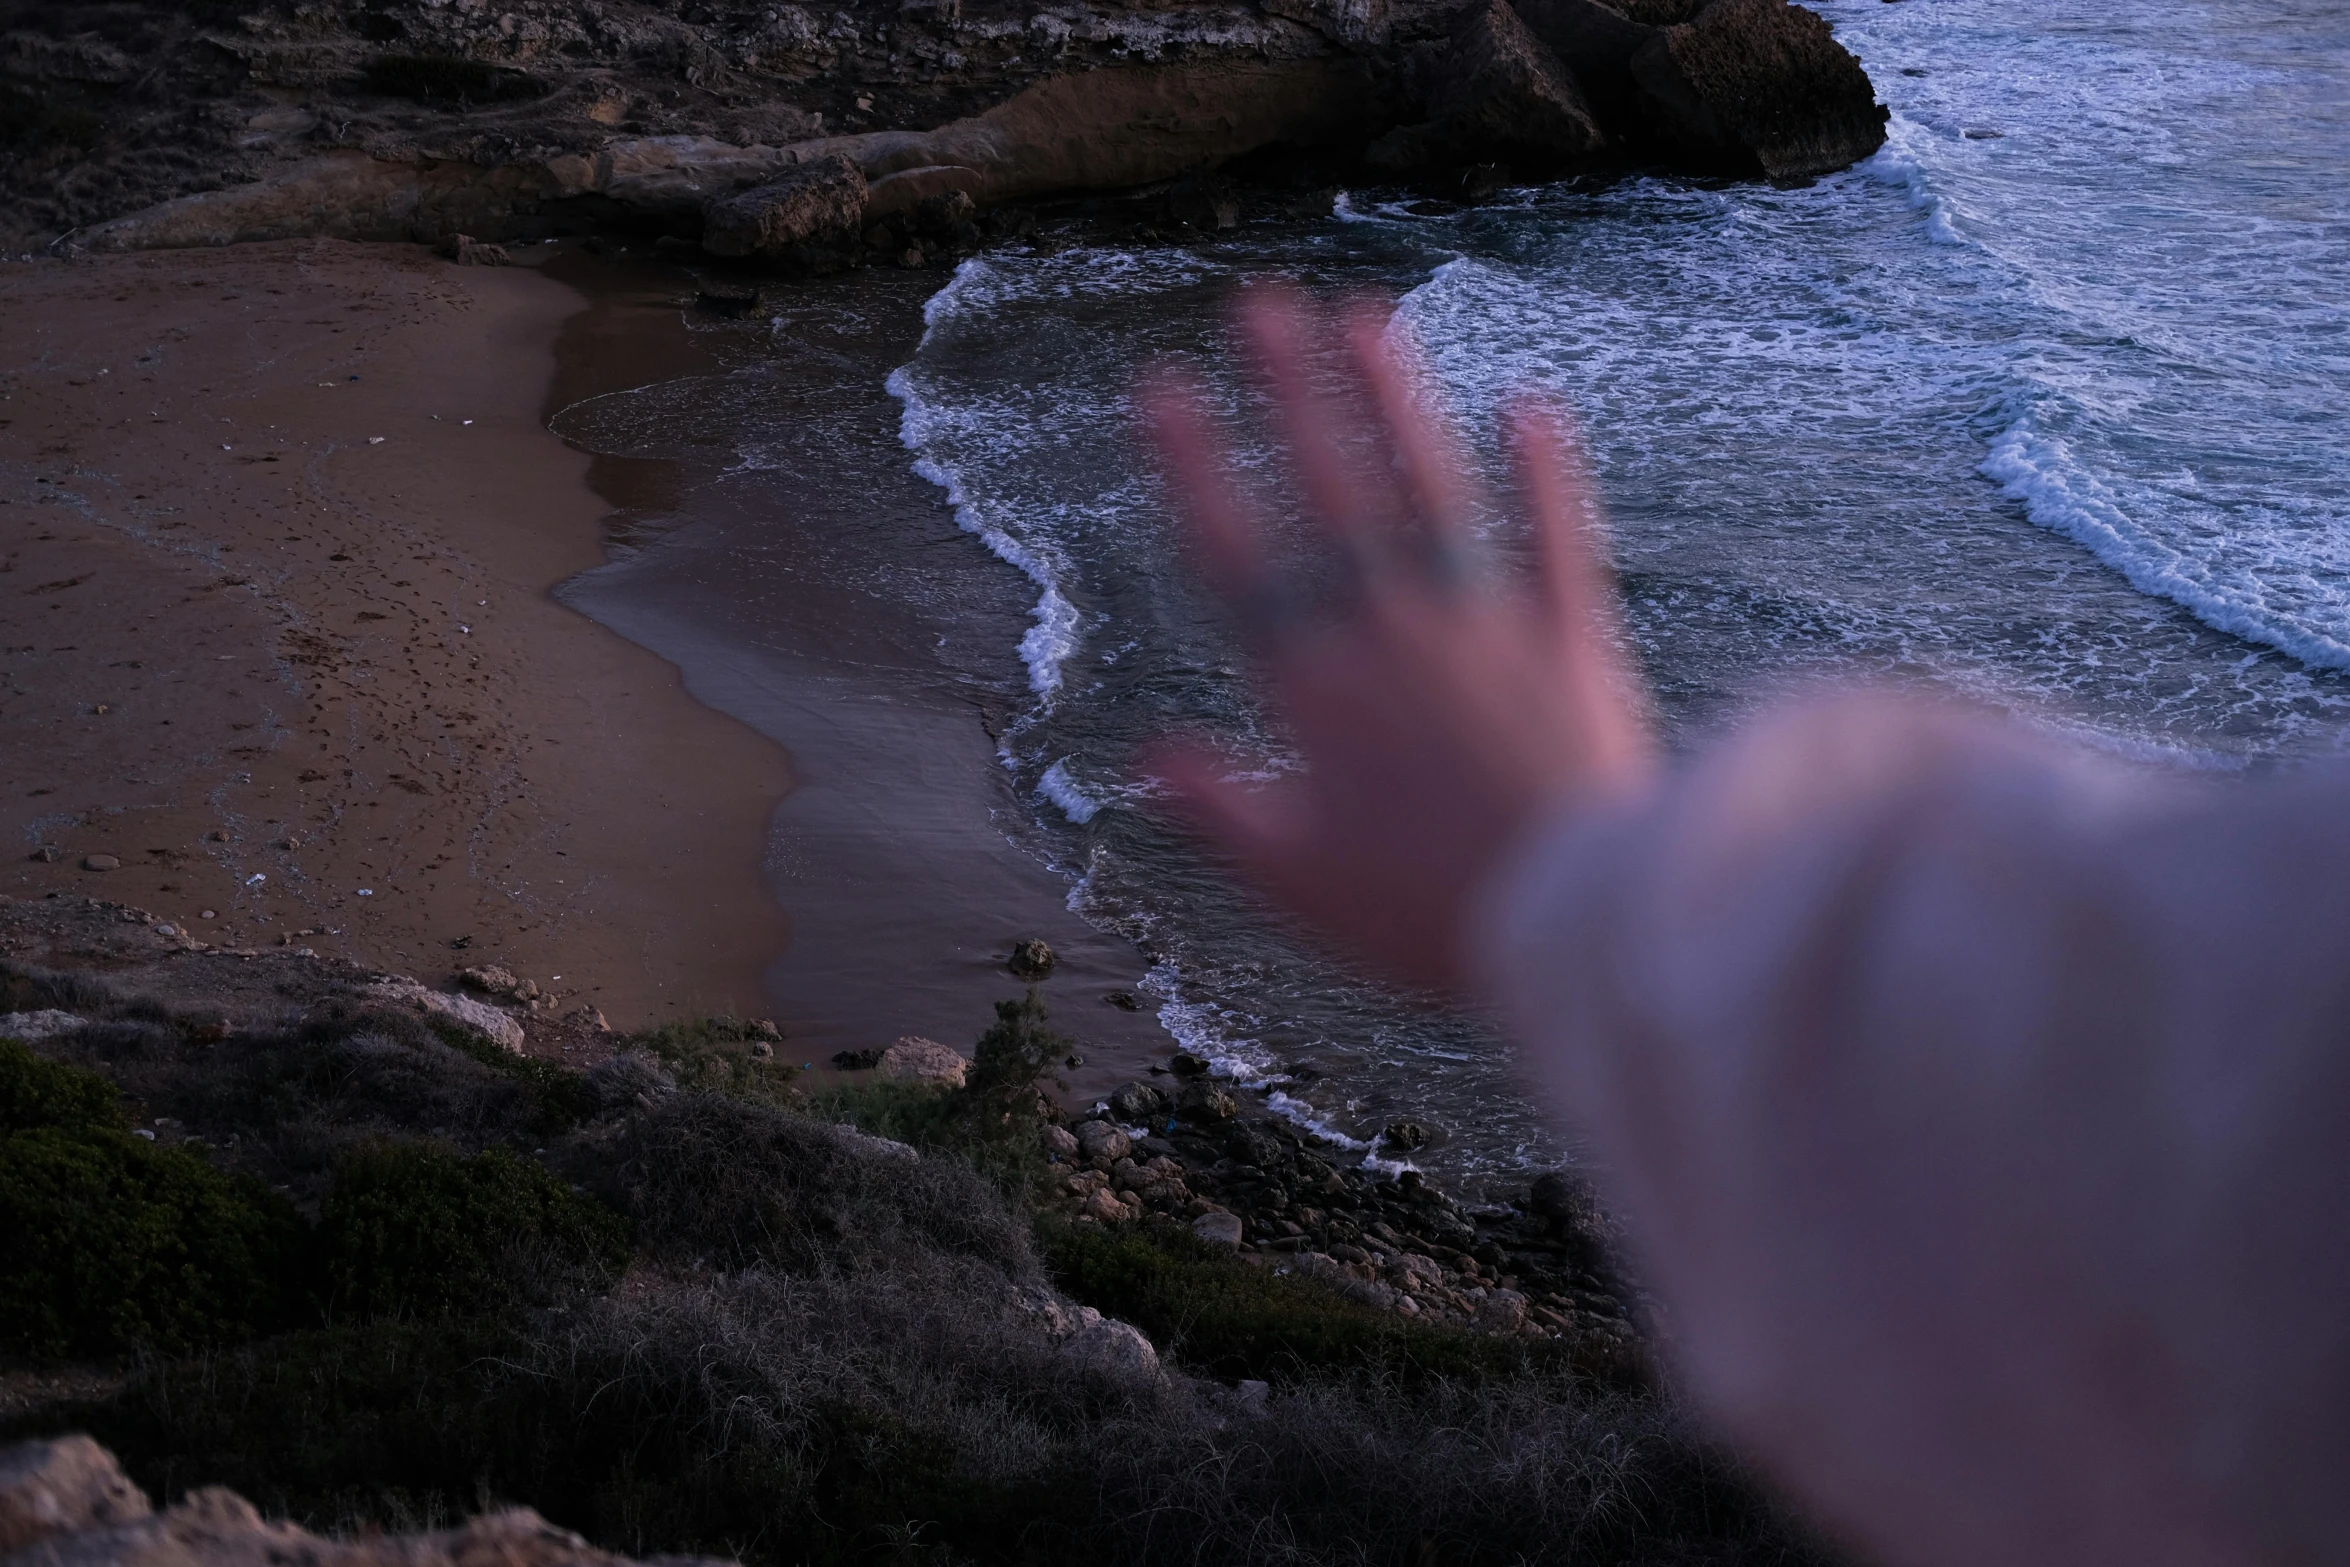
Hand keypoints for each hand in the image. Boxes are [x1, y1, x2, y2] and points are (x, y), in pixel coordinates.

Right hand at [1142, 289, 1657, 992]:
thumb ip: (1216, 808)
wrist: (1571, 921)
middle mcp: (1394, 633)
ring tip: (1367, 316)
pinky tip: (1528, 402)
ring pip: (1432, 490)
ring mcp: (1488, 625)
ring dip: (1396, 400)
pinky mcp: (1575, 640)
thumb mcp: (1292, 881)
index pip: (1238, 554)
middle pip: (1332, 492)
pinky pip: (1558, 539)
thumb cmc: (1421, 916)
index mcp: (1316, 689)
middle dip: (1290, 392)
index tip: (1160, 387)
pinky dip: (1546, 471)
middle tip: (1260, 303)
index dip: (1193, 465)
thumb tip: (1145, 754)